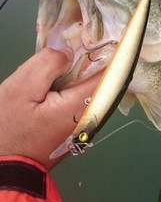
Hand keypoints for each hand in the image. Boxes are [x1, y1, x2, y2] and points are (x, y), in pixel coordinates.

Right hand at [0, 48, 100, 170]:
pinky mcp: (73, 130)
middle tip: (76, 44)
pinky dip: (73, 87)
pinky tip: (58, 80)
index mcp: (80, 106)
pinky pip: (80, 101)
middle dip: (93, 61)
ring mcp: (82, 126)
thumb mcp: (22, 87)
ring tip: (64, 60)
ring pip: (90, 90)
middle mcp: (88, 118)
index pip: (109, 74)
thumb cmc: (8, 128)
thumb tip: (70, 53)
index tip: (103, 35)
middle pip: (101, 81)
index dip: (109, 52)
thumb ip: (49, 64)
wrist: (2, 166)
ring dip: (81, 74)